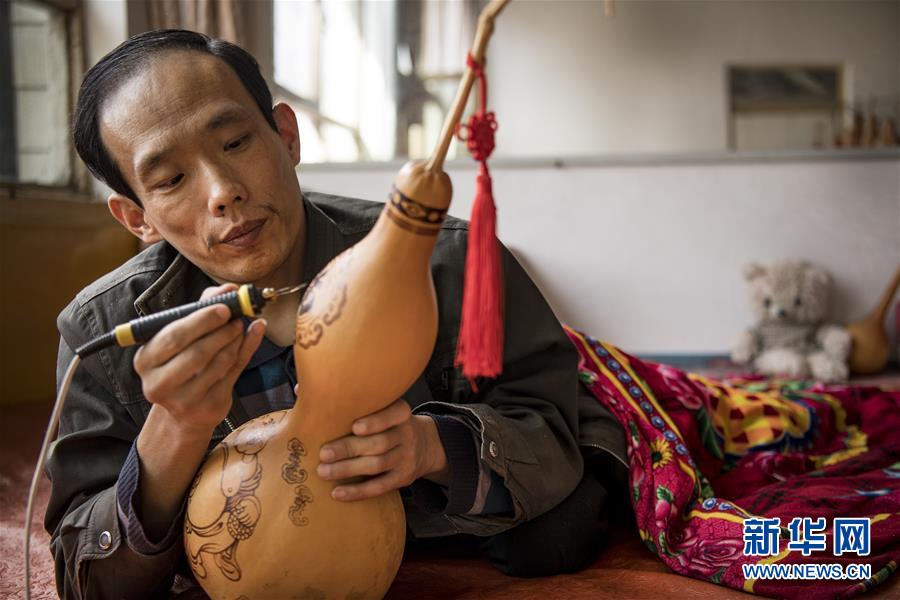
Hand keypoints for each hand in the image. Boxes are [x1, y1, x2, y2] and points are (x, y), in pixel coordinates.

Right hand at [134, 283, 265, 435]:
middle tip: (238, 315)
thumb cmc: (182, 362)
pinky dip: (246, 350)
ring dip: (236, 340)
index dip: (201, 321)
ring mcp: (184, 400)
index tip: (224, 307)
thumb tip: (229, 289)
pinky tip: (252, 335)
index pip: (174, 337)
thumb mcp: (183, 336)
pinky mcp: (208, 407)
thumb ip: (202, 308)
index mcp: (145, 360)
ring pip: (218, 364)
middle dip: (221, 331)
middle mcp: (159, 384)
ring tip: (242, 325)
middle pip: (196, 353)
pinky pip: (233, 373)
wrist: (185, 409)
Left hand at [316, 398, 448, 500]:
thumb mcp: (381, 407)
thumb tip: (301, 389)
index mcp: (401, 413)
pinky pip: (380, 487)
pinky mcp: (402, 479)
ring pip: (378, 465)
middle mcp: (406, 434)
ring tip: (323, 472)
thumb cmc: (386, 422)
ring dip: (348, 470)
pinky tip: (337, 493)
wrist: (424, 447)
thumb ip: (348, 399)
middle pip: (379, 443)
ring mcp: (406, 458)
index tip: (354, 426)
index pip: (395, 414)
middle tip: (323, 453)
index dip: (377, 421)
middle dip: (350, 448)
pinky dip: (358, 491)